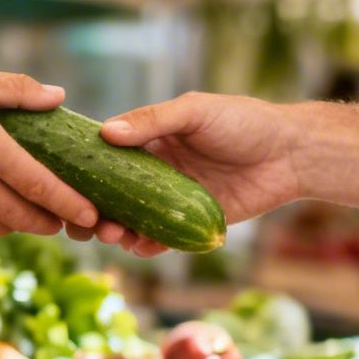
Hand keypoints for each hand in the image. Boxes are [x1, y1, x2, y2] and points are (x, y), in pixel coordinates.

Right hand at [95, 92, 307, 254]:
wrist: (291, 154)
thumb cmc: (244, 122)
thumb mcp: (196, 111)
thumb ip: (153, 120)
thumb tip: (106, 132)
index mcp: (151, 141)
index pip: (106, 158)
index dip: (85, 173)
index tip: (66, 185)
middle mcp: (157, 172)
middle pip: (113, 196)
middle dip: (95, 211)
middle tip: (88, 222)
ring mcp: (173, 200)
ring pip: (133, 221)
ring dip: (117, 230)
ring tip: (114, 234)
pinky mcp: (193, 224)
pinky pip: (163, 239)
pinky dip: (147, 245)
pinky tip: (140, 247)